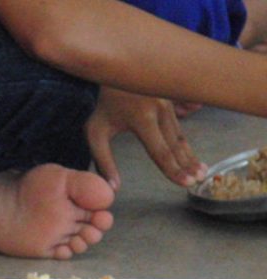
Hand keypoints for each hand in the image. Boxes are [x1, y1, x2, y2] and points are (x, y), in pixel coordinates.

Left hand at [85, 86, 206, 189]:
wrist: (108, 70)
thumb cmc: (100, 104)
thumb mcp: (95, 133)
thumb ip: (103, 162)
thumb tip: (113, 189)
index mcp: (142, 119)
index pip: (161, 152)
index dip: (174, 170)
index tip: (186, 184)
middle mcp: (159, 109)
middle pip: (176, 144)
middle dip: (187, 165)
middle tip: (198, 181)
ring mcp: (167, 101)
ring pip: (180, 135)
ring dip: (190, 154)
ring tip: (201, 171)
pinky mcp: (170, 98)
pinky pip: (179, 125)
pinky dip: (185, 141)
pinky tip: (192, 153)